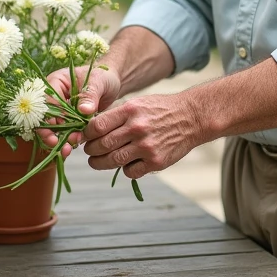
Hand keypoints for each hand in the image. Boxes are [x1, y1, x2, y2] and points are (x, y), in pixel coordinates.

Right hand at [37, 65, 121, 157]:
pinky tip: (73, 146)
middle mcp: (54, 96)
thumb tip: (83, 110)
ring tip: (69, 149)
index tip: (55, 135)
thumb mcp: (98, 82)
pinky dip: (67, 139)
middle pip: (45, 117)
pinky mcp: (68, 118)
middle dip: (52, 134)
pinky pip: (64, 130)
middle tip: (63, 147)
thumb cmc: (103, 76)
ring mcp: (60, 108)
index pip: (46, 103)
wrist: (112, 81)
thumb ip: (89, 95)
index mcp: (56, 82)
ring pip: (53, 126)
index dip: (48, 120)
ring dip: (60, 139)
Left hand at [82, 92, 205, 178]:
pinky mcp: (155, 162)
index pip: (96, 126)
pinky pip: (129, 172)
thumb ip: (116, 115)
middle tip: (89, 151)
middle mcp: (137, 128)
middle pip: (101, 145)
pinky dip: (125, 169)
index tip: (85, 137)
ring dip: (100, 163)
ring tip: (98, 161)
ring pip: (112, 161)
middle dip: (90, 150)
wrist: (191, 117)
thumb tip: (90, 129)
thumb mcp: (138, 103)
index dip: (86, 134)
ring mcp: (147, 146)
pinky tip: (127, 163)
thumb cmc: (160, 109)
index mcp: (130, 110)